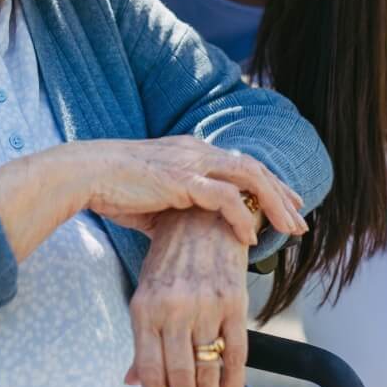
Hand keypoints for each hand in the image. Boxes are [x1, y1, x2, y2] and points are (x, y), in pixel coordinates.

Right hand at [81, 136, 306, 245]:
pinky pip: (224, 198)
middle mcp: (197, 151)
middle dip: (281, 194)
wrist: (86, 174)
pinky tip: (252, 236)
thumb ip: (175, 209)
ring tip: (290, 228)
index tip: (286, 203)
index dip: (267, 183)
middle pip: (254, 168)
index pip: (241, 164)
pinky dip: (242, 216)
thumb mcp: (153, 197)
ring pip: (249, 177)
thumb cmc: (112, 188)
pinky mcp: (182, 180)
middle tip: (300, 219)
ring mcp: (192, 163)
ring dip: (274, 203)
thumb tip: (183, 232)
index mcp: (191, 151)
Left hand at [124, 210, 249, 386]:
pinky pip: (236, 351)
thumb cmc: (169, 258)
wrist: (203, 215)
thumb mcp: (147, 292)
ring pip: (207, 367)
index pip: (150, 370)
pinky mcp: (233, 300)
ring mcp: (205, 304)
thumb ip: (143, 341)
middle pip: (179, 374)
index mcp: (145, 307)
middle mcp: (173, 308)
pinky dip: (234, 381)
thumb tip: (131, 382)